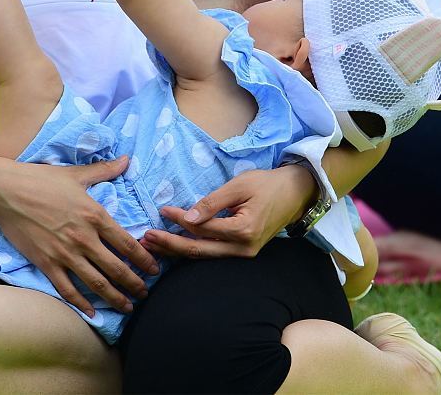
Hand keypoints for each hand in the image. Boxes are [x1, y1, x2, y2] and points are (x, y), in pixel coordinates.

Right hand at [0, 155, 159, 317]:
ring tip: (128, 307)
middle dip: (135, 284)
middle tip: (146, 293)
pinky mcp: (46, 264)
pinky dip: (81, 303)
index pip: (127, 243)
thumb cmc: (41, 180)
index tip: (155, 269)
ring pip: (96, 283)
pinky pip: (67, 289)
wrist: (5, 192)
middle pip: (117, 268)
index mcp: (95, 216)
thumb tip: (127, 159)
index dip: (144, 259)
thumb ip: (105, 171)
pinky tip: (92, 312)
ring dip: (115, 297)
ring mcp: (64, 254)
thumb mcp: (77, 174)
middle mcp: (84, 238)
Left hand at [141, 165, 312, 258]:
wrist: (296, 193)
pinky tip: (174, 247)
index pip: (202, 228)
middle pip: (198, 251)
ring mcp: (243, 254)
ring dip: (177, 251)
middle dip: (169, 245)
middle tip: (145, 239)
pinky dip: (192, 250)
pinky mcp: (242, 253)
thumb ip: (213, 202)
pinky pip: (212, 254)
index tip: (162, 210)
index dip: (179, 220)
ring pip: (204, 257)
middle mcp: (243, 249)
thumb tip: (187, 218)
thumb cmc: (268, 184)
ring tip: (152, 246)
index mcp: (243, 230)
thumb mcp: (240, 185)